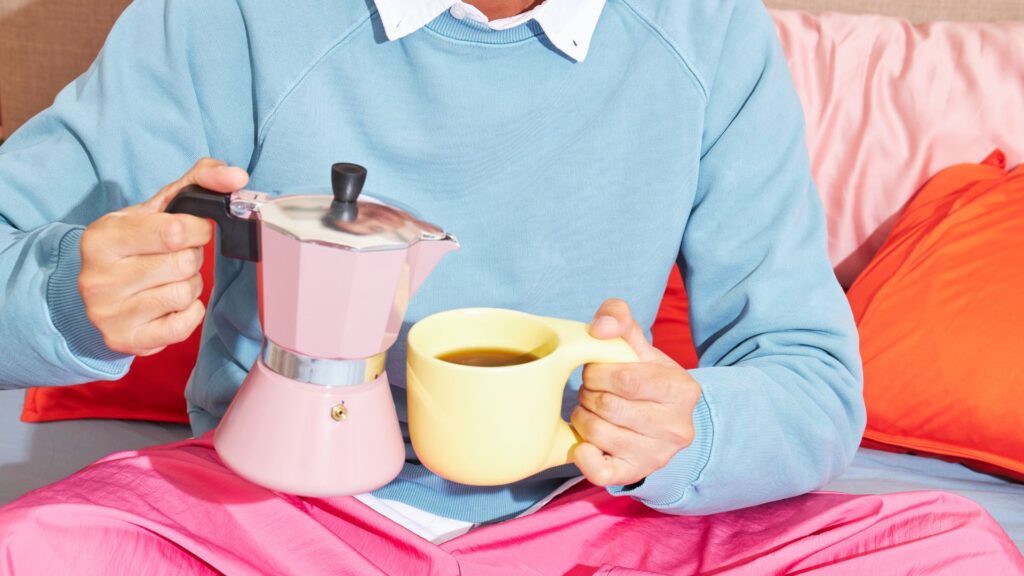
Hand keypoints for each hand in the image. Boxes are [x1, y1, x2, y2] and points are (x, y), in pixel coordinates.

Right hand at [79, 158, 248, 355]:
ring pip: (185, 294)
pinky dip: (189, 312)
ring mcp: (108, 312)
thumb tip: (236, 176)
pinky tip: (171, 303)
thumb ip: (198, 181)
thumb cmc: (135, 243)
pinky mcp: (123, 339)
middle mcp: (98, 277)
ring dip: (190, 284)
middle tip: (175, 258)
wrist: (99, 291)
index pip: (175, 231)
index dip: (197, 230)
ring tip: (169, 279)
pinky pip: (183, 325)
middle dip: (192, 258)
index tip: (192, 230)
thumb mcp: (157, 207)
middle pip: (184, 263)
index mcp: (102, 237)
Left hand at [572, 299, 701, 486]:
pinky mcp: (635, 475)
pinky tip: (583, 441)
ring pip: (598, 433)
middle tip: (590, 390)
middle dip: (588, 393)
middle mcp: (677, 428)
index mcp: (682, 390)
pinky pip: (599, 471)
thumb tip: (599, 329)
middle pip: (609, 406)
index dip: (598, 372)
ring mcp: (658, 456)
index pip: (626, 379)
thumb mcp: (638, 344)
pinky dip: (583, 454)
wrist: (661, 421)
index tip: (595, 371)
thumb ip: (619, 318)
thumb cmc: (645, 378)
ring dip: (582, 417)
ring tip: (590, 409)